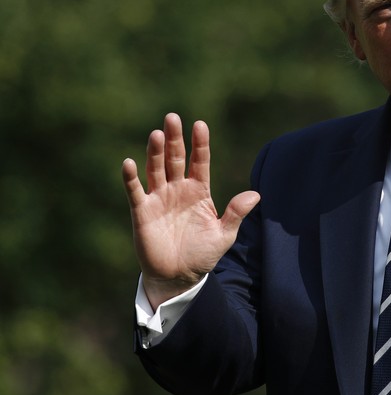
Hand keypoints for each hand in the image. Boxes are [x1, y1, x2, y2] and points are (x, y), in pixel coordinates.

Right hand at [122, 113, 259, 308]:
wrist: (179, 277)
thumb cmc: (202, 254)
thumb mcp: (224, 235)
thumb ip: (236, 214)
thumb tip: (256, 194)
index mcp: (199, 191)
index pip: (200, 161)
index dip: (200, 144)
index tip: (200, 125)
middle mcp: (178, 189)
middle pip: (175, 158)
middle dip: (174, 139)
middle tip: (172, 117)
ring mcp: (159, 199)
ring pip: (156, 169)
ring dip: (155, 153)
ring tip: (157, 134)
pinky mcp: (142, 212)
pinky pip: (136, 191)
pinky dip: (131, 178)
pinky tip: (129, 162)